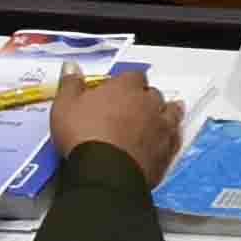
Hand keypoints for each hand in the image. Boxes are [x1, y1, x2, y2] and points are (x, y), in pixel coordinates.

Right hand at [50, 65, 183, 181]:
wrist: (104, 172)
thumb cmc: (85, 136)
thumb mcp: (65, 106)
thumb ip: (71, 84)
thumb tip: (72, 68)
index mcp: (125, 88)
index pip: (132, 76)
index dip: (125, 82)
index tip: (117, 89)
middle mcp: (148, 104)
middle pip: (152, 94)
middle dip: (144, 98)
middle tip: (133, 106)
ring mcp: (160, 127)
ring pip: (171, 112)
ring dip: (165, 112)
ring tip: (160, 115)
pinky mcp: (166, 151)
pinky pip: (174, 138)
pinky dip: (170, 137)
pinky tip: (167, 138)